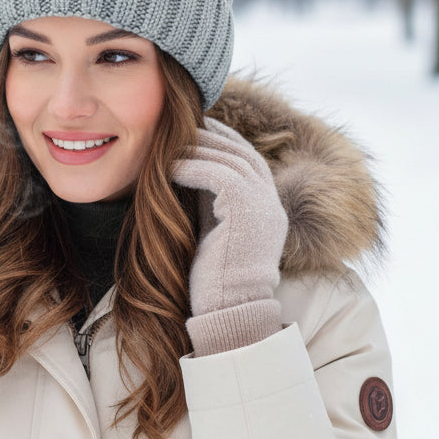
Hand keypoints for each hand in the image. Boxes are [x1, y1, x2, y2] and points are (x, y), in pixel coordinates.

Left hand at [172, 120, 287, 352]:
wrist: (228, 311)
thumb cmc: (213, 277)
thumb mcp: (213, 227)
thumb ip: (209, 199)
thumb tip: (185, 169)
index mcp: (267, 206)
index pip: (247, 158)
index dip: (222, 140)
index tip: (194, 131)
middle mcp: (271, 202)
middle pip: (241, 152)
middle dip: (210, 137)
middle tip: (177, 127)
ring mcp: (264, 206)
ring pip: (230, 159)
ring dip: (196, 149)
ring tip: (167, 145)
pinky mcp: (248, 212)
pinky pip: (219, 175)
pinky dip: (192, 167)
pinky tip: (169, 168)